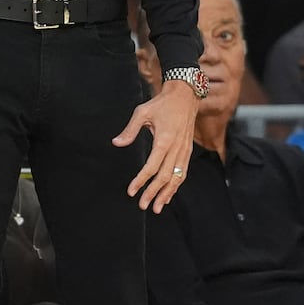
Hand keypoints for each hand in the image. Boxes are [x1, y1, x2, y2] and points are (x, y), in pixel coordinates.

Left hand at [112, 80, 198, 212]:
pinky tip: (168, 195)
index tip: (131, 191)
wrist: (185, 96)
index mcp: (164, 140)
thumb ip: (130, 130)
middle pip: (164, 177)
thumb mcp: (142, 112)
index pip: (152, 167)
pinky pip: (182, 173)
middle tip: (142, 205)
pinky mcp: (188, 151)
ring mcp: (184, 151)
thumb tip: (116, 143)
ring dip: (166, 194)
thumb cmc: (161, 104)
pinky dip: (175, 186)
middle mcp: (176, 148)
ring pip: (176, 178)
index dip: (141, 181)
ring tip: (156, 207)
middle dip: (153, 193)